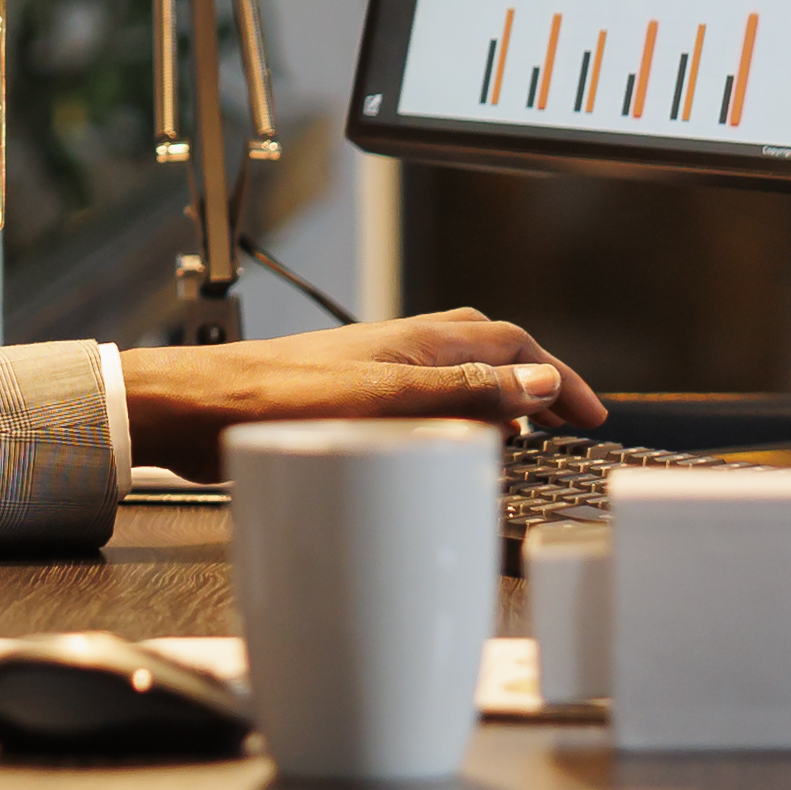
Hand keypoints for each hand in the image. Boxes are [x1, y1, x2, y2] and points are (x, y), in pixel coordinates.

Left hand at [117, 305, 605, 480]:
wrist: (197, 407)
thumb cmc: (278, 399)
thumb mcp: (388, 400)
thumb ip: (465, 391)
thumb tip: (538, 381)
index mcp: (421, 342)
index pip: (514, 346)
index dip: (559, 378)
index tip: (592, 414)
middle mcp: (401, 347)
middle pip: (489, 350)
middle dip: (535, 381)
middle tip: (567, 420)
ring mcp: (373, 369)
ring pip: (455, 372)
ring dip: (496, 397)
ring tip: (519, 437)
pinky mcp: (346, 396)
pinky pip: (422, 397)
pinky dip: (452, 415)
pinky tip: (439, 447)